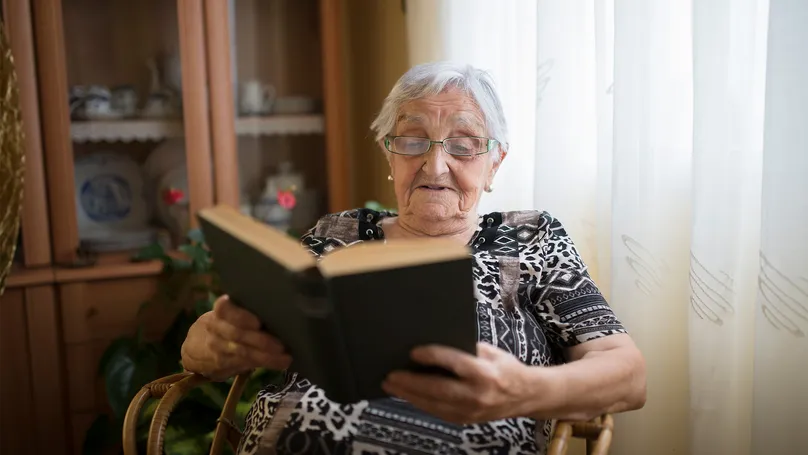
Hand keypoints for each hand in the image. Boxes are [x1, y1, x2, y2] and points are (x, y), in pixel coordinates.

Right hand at [180, 295, 291, 380]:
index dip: (240, 316)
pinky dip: (264, 364)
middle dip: (260, 341)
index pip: (225, 310)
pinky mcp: (222, 365)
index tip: (257, 322)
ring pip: (243, 353)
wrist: (193, 348)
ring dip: (266, 356)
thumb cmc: (222, 325)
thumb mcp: (226, 314)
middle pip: (237, 335)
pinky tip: (280, 363)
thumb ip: (243, 311)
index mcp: (219, 313)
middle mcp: (216, 329)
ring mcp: (218, 349)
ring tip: (285, 357)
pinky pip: (244, 365)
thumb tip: (279, 308)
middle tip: (281, 345)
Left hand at [382, 342, 546, 424]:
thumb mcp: (491, 351)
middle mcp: (478, 394)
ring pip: (434, 404)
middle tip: (391, 375)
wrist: (526, 396)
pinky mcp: (466, 420)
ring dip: (410, 396)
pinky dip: (421, 403)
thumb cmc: (506, 367)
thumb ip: (467, 349)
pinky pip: (438, 412)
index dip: (433, 357)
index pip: (455, 363)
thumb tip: (436, 340)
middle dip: (411, 383)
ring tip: (391, 385)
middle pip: (439, 389)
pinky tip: (408, 396)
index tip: (414, 352)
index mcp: (486, 373)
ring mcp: (471, 411)